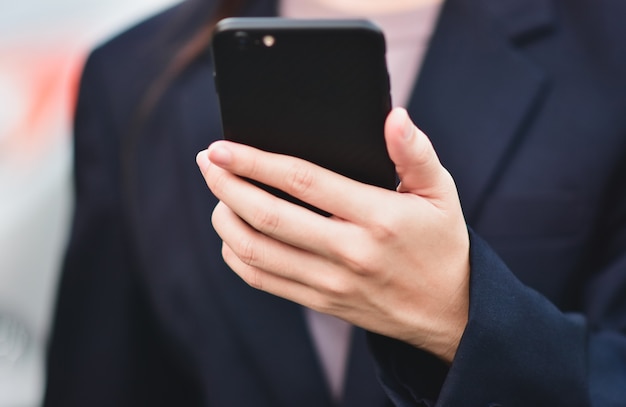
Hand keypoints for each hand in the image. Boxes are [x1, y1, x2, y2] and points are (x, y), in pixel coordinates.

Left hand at [197, 107, 469, 362]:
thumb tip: (394, 116)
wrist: (449, 311)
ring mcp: (331, 282)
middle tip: (207, 162)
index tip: (222, 147)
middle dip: (227, 185)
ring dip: (225, 219)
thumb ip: (415, 152)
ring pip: (257, 251)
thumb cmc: (441, 242)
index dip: (255, 162)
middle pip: (268, 216)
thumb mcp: (440, 192)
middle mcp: (350, 252)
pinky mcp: (321, 302)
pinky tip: (232, 233)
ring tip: (217, 194)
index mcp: (377, 216)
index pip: (303, 182)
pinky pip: (264, 281)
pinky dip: (237, 256)